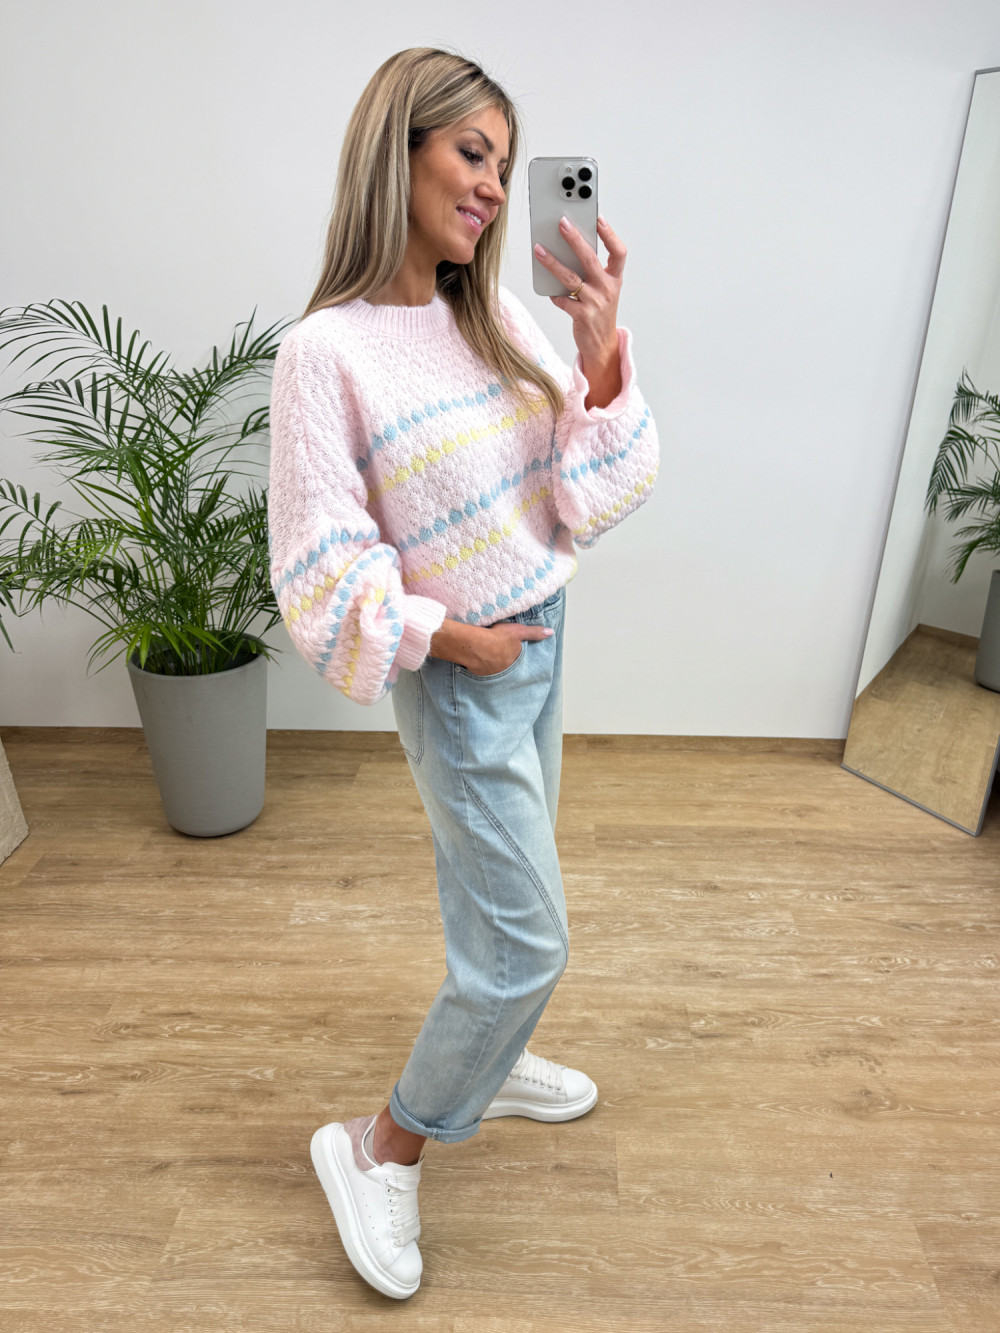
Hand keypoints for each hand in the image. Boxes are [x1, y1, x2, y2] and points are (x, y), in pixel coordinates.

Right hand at [429, 618, 552, 674]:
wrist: (474, 645)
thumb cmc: (497, 637)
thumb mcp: (518, 631)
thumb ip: (534, 633)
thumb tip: (551, 633)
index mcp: (516, 662)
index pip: (519, 661)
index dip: (515, 656)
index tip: (511, 652)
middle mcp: (505, 671)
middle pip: (507, 666)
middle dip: (505, 662)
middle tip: (499, 654)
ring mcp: (491, 674)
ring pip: (494, 669)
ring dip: (492, 664)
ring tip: (488, 655)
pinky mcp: (478, 674)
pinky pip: (482, 670)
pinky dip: (481, 665)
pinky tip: (478, 658)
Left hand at [534, 215, 625, 407]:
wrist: (602, 344)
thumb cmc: (600, 311)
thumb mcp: (604, 289)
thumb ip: (592, 271)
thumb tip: (568, 248)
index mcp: (615, 279)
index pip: (618, 253)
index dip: (610, 235)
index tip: (598, 218)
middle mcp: (607, 289)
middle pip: (590, 259)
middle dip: (574, 239)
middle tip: (561, 223)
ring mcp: (595, 302)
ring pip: (570, 278)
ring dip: (552, 262)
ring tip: (539, 250)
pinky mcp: (582, 316)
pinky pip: (562, 299)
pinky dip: (553, 293)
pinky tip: (547, 289)